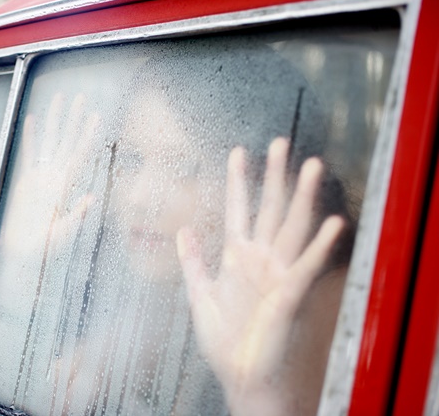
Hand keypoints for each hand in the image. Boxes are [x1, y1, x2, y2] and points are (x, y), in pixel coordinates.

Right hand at [3, 92, 99, 248]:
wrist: (23, 251)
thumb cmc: (45, 246)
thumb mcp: (63, 234)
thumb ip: (77, 216)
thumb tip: (92, 198)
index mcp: (66, 185)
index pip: (81, 154)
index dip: (89, 135)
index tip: (97, 117)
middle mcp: (56, 176)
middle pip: (68, 140)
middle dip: (75, 119)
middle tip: (83, 97)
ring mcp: (41, 176)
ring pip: (50, 140)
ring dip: (55, 120)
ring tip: (60, 99)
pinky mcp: (26, 180)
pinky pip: (29, 153)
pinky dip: (30, 137)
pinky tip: (32, 120)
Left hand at [176, 137, 344, 414]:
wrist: (239, 375)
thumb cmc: (223, 339)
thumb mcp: (200, 295)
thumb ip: (193, 262)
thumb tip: (183, 230)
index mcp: (237, 258)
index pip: (238, 210)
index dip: (238, 181)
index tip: (238, 152)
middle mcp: (260, 260)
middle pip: (270, 209)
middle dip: (275, 176)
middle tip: (280, 143)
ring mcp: (277, 274)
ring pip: (292, 227)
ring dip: (303, 197)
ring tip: (312, 166)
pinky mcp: (290, 294)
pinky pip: (306, 266)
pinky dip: (320, 246)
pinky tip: (335, 223)